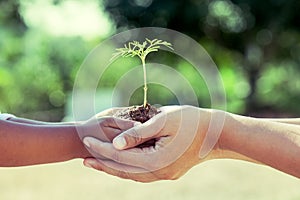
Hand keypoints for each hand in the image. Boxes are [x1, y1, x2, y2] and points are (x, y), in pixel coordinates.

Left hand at [83, 105, 226, 181]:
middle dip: (103, 162)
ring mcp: (164, 175)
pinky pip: (141, 173)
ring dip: (113, 167)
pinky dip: (127, 168)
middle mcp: (159, 173)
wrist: (215, 134)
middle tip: (83, 158)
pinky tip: (119, 162)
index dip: (101, 148)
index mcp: (156, 160)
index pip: (120, 155)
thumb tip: (115, 144)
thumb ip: (139, 133)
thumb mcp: (163, 120)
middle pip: (123, 169)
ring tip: (96, 162)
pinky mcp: (168, 173)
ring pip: (132, 174)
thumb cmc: (191, 121)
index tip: (86, 140)